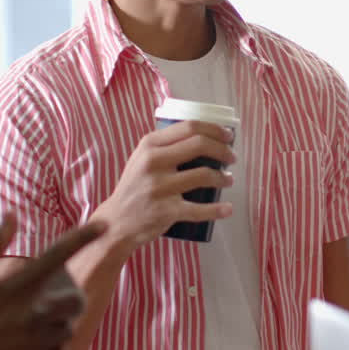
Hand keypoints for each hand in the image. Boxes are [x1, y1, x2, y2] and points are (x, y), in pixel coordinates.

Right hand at [0, 214, 96, 349]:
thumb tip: (12, 215)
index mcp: (17, 288)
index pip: (57, 255)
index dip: (83, 237)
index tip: (104, 225)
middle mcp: (33, 313)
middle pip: (78, 301)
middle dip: (74, 299)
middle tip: (57, 301)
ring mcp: (37, 342)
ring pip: (67, 329)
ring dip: (57, 326)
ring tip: (33, 328)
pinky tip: (31, 348)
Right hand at [90, 120, 234, 246]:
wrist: (116, 222)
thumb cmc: (135, 187)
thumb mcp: (141, 158)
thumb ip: (164, 145)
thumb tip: (203, 135)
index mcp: (149, 145)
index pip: (189, 127)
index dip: (214, 129)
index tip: (228, 136)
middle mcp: (153, 162)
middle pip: (200, 145)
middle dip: (223, 150)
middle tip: (232, 157)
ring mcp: (160, 187)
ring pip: (204, 175)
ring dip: (223, 177)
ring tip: (228, 179)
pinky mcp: (166, 211)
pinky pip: (198, 209)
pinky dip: (217, 209)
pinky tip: (228, 208)